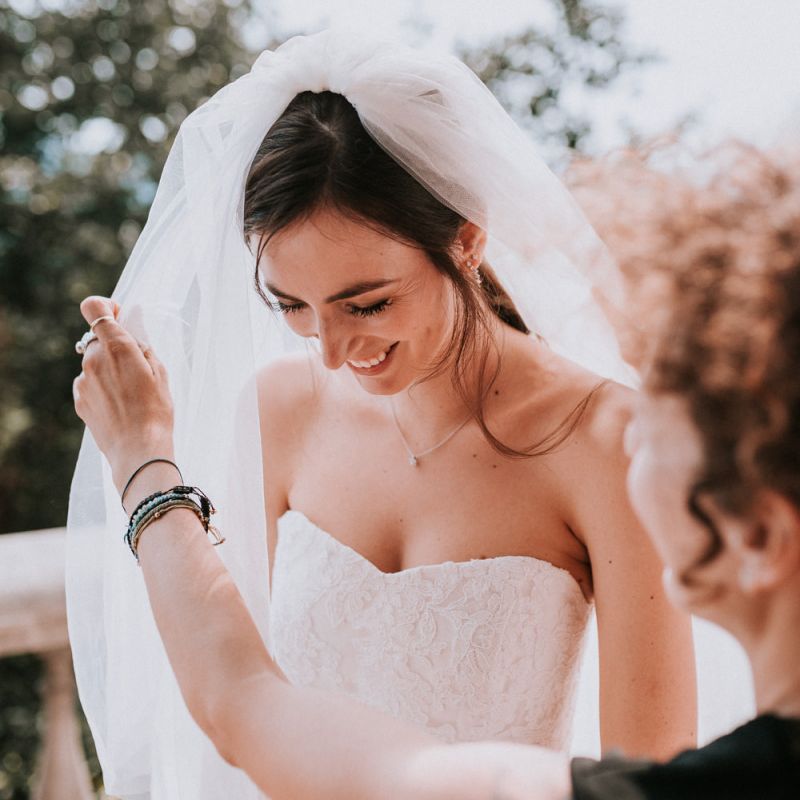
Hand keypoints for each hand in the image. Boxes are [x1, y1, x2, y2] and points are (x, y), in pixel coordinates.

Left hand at [73, 296, 175, 494]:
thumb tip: (133, 330)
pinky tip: (120, 404)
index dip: (106, 307)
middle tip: (137, 366)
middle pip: (99, 338)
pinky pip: (90, 382)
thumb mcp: (161, 373)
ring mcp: (83, 380)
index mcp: (117, 346)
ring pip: (95, 362)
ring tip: (131, 393)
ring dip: (109, 369)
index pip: (94, 307)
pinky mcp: (79, 399)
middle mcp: (94, 359)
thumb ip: (143, 346)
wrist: (139, 450)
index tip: (120, 317)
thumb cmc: (156, 411)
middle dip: (115, 345)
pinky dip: (102, 387)